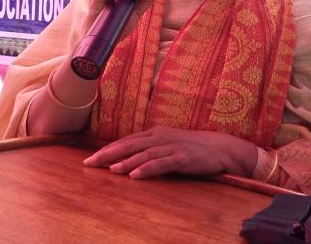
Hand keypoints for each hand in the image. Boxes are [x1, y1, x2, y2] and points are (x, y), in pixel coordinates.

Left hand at [82, 126, 257, 178]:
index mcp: (154, 134)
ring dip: (126, 162)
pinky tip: (136, 175)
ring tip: (110, 170)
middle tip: (89, 163)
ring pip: (143, 154)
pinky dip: (147, 169)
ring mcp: (172, 147)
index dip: (107, 150)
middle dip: (108, 154)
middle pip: (129, 145)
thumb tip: (128, 159)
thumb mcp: (167, 145)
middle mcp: (160, 137)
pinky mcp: (183, 158)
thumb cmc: (193, 147)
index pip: (125, 142)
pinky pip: (162, 163)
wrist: (221, 147)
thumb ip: (149, 149)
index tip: (89, 159)